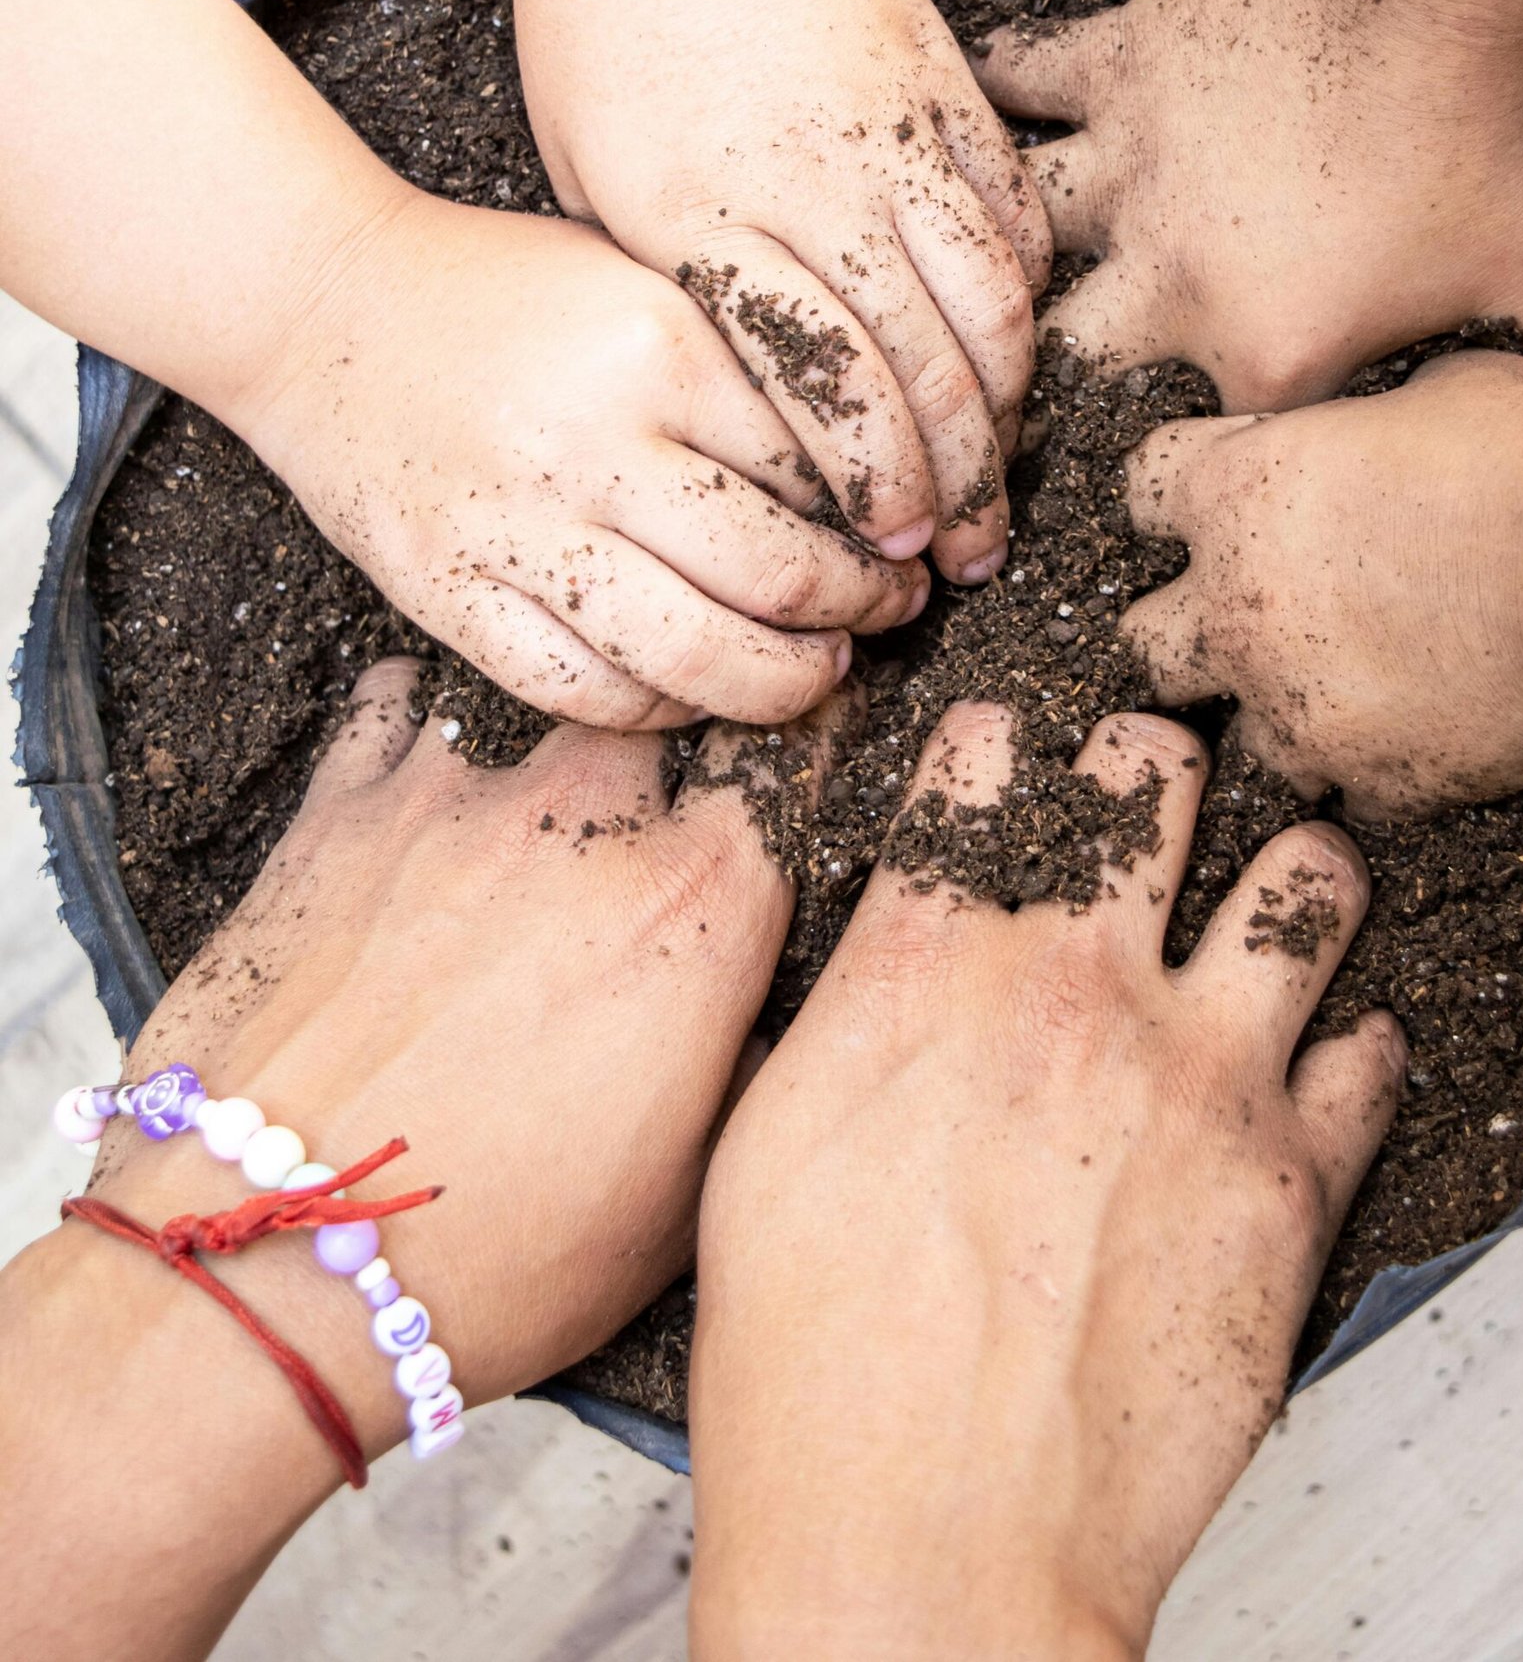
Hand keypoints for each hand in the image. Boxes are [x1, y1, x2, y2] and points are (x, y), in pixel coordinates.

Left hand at [4, 660, 855, 1659]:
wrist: (269, 1267)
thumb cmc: (491, 1259)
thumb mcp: (687, 1201)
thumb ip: (749, 1066)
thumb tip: (760, 1009)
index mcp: (700, 906)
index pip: (795, 760)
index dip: (804, 753)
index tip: (797, 768)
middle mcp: (587, 821)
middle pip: (669, 713)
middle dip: (676, 751)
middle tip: (655, 814)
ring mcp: (454, 801)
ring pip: (536, 705)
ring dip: (549, 750)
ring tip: (533, 810)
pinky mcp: (337, 815)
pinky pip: (389, 711)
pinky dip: (412, 723)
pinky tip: (418, 766)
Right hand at [236, 197, 924, 727]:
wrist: (320, 306)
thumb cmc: (508, 292)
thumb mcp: (643, 282)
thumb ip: (748, 365)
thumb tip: (879, 481)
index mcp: (657, 344)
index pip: (824, 462)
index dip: (894, 517)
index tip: (919, 537)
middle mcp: (591, 440)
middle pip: (781, 572)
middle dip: (864, 610)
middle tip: (892, 610)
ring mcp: (514, 528)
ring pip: (696, 654)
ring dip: (788, 683)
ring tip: (823, 673)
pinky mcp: (451, 593)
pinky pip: (587, 689)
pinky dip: (665, 708)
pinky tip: (703, 689)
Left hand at [515, 0, 1051, 583]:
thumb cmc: (603, 14)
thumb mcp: (597, 174)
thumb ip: (683, 288)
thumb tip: (754, 403)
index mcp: (708, 212)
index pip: (822, 385)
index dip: (869, 482)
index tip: (885, 546)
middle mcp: (818, 180)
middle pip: (925, 362)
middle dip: (955, 477)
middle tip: (965, 553)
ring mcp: (898, 130)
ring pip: (992, 299)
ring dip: (1006, 404)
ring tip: (1000, 475)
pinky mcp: (947, 89)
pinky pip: (1016, 215)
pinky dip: (1028, 297)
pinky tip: (1018, 355)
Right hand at [690, 704, 1402, 1659]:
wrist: (923, 1537)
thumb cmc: (813, 1361)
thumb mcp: (768, 1135)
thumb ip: (858, 1001)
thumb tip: (903, 942)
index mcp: (931, 956)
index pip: (992, 752)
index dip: (1005, 744)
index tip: (1015, 762)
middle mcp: (1073, 980)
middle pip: (1158, 768)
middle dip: (1155, 767)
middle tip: (1150, 804)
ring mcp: (1199, 1069)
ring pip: (1306, 877)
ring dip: (1293, 874)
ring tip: (1276, 899)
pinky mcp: (1292, 1177)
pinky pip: (1372, 1049)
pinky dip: (1354, 1043)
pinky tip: (1320, 1062)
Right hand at [972, 0, 1522, 410]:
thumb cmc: (1488, 138)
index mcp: (1263, 356)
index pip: (1204, 435)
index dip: (1197, 438)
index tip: (1194, 435)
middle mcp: (1169, 281)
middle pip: (1069, 358)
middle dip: (1057, 368)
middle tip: (1048, 364)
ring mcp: (1130, 175)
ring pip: (1020, 233)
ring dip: (1009, 242)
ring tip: (986, 248)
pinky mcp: (1116, 72)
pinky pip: (1024, 77)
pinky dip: (998, 80)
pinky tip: (972, 87)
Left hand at [1122, 351, 1522, 816]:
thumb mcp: (1433, 387)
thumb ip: (1357, 422)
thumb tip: (1368, 431)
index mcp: (1235, 491)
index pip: (1143, 491)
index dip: (1178, 495)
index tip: (1213, 500)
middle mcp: (1235, 606)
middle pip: (1144, 640)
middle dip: (1189, 629)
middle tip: (1247, 615)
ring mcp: (1295, 705)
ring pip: (1238, 733)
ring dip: (1279, 709)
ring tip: (1345, 684)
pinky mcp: (1370, 778)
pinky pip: (1343, 787)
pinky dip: (1369, 764)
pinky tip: (1415, 728)